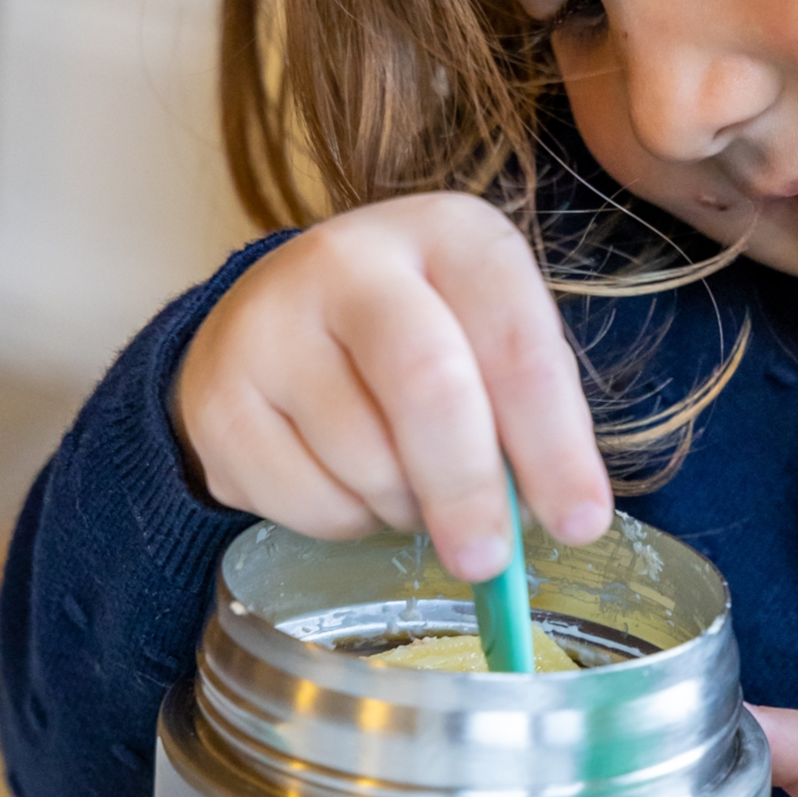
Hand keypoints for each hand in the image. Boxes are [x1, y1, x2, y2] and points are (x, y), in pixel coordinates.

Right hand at [174, 194, 613, 580]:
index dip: (554, 442)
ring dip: (404, 508)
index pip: (515, 341)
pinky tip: (347, 484)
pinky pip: (304, 498)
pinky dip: (344, 521)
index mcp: (448, 234)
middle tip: (488, 562)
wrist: (275, 327)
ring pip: (363, 458)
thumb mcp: (485, 346)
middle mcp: (350, 259)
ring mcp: (269, 321)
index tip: (579, 524)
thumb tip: (558, 520)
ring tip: (407, 487)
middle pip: (427, 385)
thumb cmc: (415, 344)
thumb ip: (525, 417)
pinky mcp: (217, 395)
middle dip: (468, 489)